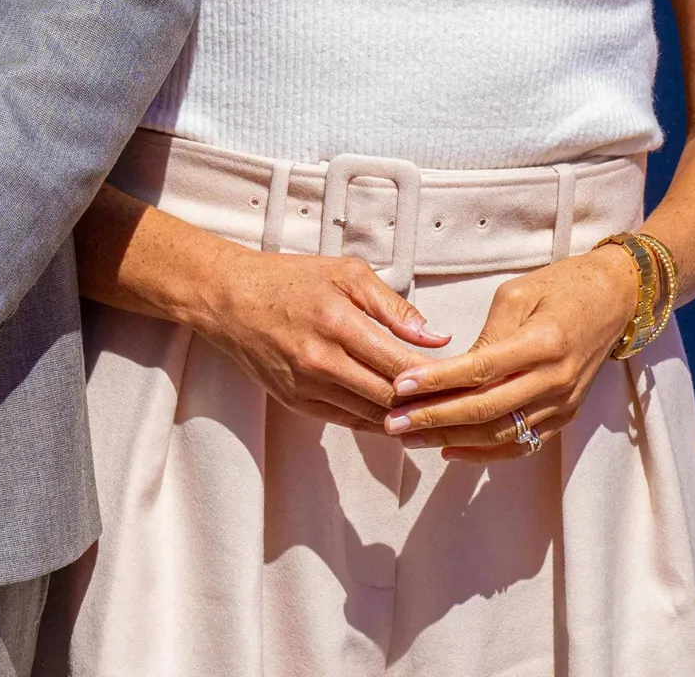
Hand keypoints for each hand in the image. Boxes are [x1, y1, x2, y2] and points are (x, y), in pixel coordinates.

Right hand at [196, 249, 448, 429]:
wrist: (231, 298)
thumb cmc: (293, 279)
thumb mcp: (347, 273)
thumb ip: (395, 307)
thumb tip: (438, 337)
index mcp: (338, 322)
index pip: (401, 365)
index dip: (436, 379)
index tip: (463, 379)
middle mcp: (321, 361)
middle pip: (389, 398)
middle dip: (428, 404)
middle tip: (458, 402)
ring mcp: (306, 387)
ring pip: (371, 416)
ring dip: (405, 418)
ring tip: (436, 413)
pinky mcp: (296, 402)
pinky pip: (347, 420)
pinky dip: (375, 420)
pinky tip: (397, 415)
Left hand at [381, 245, 639, 461]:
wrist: (613, 299)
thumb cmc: (560, 287)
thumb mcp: (517, 294)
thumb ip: (487, 334)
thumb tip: (453, 371)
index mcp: (542, 344)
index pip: (479, 370)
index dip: (437, 381)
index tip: (400, 386)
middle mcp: (554, 380)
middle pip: (485, 410)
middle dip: (434, 419)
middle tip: (393, 422)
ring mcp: (562, 403)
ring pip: (499, 433)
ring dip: (451, 439)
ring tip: (410, 437)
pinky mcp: (564, 416)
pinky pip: (521, 444)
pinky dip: (484, 453)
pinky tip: (449, 450)